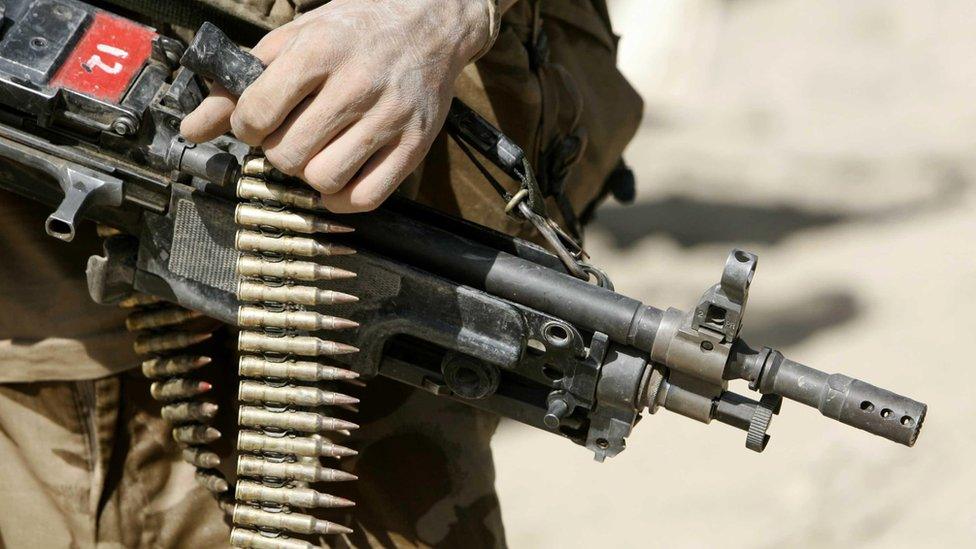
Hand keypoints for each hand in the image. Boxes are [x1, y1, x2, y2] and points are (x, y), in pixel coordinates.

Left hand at [181, 0, 491, 211]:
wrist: (428, 23)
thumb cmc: (354, 31)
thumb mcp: (294, 40)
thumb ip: (241, 83)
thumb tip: (193, 129)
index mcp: (320, 51)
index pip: (258, 113)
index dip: (247, 126)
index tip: (257, 123)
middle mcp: (356, 84)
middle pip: (289, 154)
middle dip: (278, 152)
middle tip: (290, 137)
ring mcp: (389, 117)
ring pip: (324, 179)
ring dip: (310, 176)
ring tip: (316, 155)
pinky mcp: (414, 145)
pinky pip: (367, 197)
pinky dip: (342, 200)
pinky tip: (339, 178)